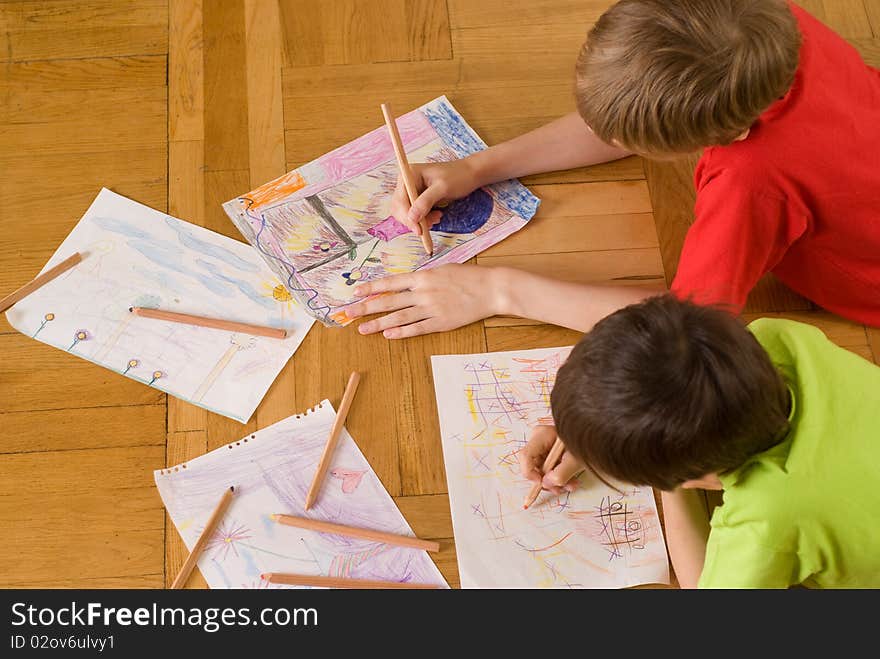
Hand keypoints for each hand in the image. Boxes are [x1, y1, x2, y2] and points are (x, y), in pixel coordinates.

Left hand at [347, 264, 502, 338]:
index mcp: (423, 277)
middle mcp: (423, 292)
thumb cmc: (469, 277)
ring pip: (398, 317)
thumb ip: (423, 278)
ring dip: (378, 324)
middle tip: (348, 313)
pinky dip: (401, 332)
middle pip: (388, 301)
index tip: (355, 292)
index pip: (390, 282)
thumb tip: (406, 283)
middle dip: (366, 307)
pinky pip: (416, 329)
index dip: (371, 287)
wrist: (491, 289)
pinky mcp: (441, 322)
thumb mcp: (443, 270)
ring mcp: (431, 309)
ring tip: (362, 329)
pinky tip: (388, 335)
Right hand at [391, 158, 481, 234]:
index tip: (418, 229)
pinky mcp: (418, 198)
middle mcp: (407, 182)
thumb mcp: (442, 188)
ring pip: (406, 213)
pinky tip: (436, 216)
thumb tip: (411, 218)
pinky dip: (423, 219)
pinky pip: (414, 214)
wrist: (470, 174)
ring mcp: (412, 190)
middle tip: (430, 224)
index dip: (407, 216)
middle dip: (413, 220)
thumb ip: (425, 202)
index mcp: (409, 174)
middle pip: (399, 208)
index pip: (400, 200)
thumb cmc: (458, 176)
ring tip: (438, 217)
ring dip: (420, 221)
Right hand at [518, 425, 584, 494]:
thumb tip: (547, 484)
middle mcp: (539, 440)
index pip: (525, 456)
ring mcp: (543, 447)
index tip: (541, 483)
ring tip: (571, 485)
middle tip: (560, 489)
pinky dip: (559, 478)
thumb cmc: (587, 442)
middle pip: (533, 466)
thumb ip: (561, 474)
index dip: (530, 473)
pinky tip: (571, 481)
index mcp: (542, 435)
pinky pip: (548, 470)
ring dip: (555, 482)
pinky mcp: (549, 454)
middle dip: (547, 481)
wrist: (596, 439)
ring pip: (541, 471)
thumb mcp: (575, 460)